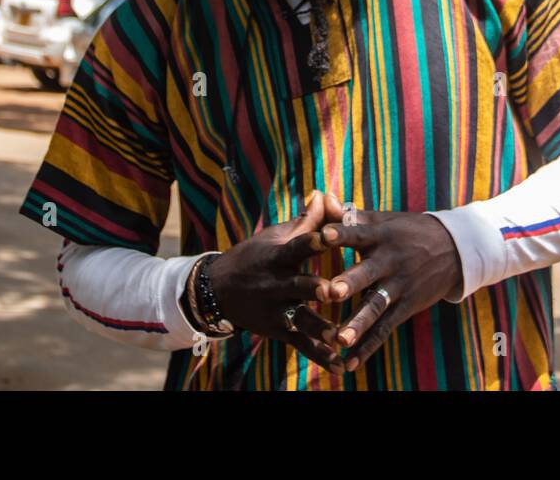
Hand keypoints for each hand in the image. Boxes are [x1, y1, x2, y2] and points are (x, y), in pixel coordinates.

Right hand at [207, 190, 343, 372]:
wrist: (217, 291)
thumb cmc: (254, 256)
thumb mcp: (275, 236)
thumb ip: (306, 220)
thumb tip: (325, 193)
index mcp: (278, 257)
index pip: (297, 245)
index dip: (312, 240)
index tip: (328, 235)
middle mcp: (276, 284)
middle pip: (298, 285)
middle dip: (314, 288)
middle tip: (331, 291)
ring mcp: (277, 310)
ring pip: (301, 319)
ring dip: (319, 328)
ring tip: (338, 336)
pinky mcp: (280, 330)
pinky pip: (302, 345)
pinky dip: (321, 356)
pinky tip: (342, 366)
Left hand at [319, 197, 462, 372]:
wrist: (454, 249)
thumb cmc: (407, 231)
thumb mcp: (384, 220)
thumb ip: (348, 215)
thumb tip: (319, 198)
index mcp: (381, 236)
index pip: (358, 233)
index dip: (341, 234)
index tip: (323, 235)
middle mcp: (390, 262)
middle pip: (368, 273)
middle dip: (350, 283)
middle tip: (331, 292)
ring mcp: (400, 287)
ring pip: (377, 307)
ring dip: (358, 323)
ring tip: (340, 338)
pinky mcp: (406, 308)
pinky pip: (385, 329)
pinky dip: (368, 347)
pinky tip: (349, 363)